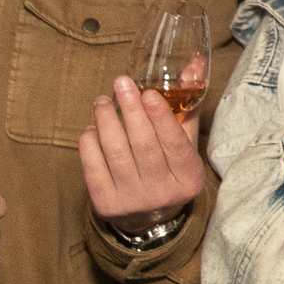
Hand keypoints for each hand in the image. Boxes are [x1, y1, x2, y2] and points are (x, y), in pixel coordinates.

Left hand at [80, 75, 205, 236]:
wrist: (149, 219)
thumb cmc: (169, 170)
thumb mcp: (185, 145)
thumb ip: (187, 106)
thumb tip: (193, 64)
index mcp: (188, 178)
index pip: (175, 144)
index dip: (160, 117)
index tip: (147, 92)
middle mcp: (162, 193)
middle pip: (144, 146)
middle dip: (130, 109)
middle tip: (120, 83)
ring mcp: (133, 201)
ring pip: (116, 153)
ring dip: (106, 121)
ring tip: (102, 101)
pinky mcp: (106, 205)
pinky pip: (93, 167)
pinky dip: (90, 143)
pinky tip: (92, 128)